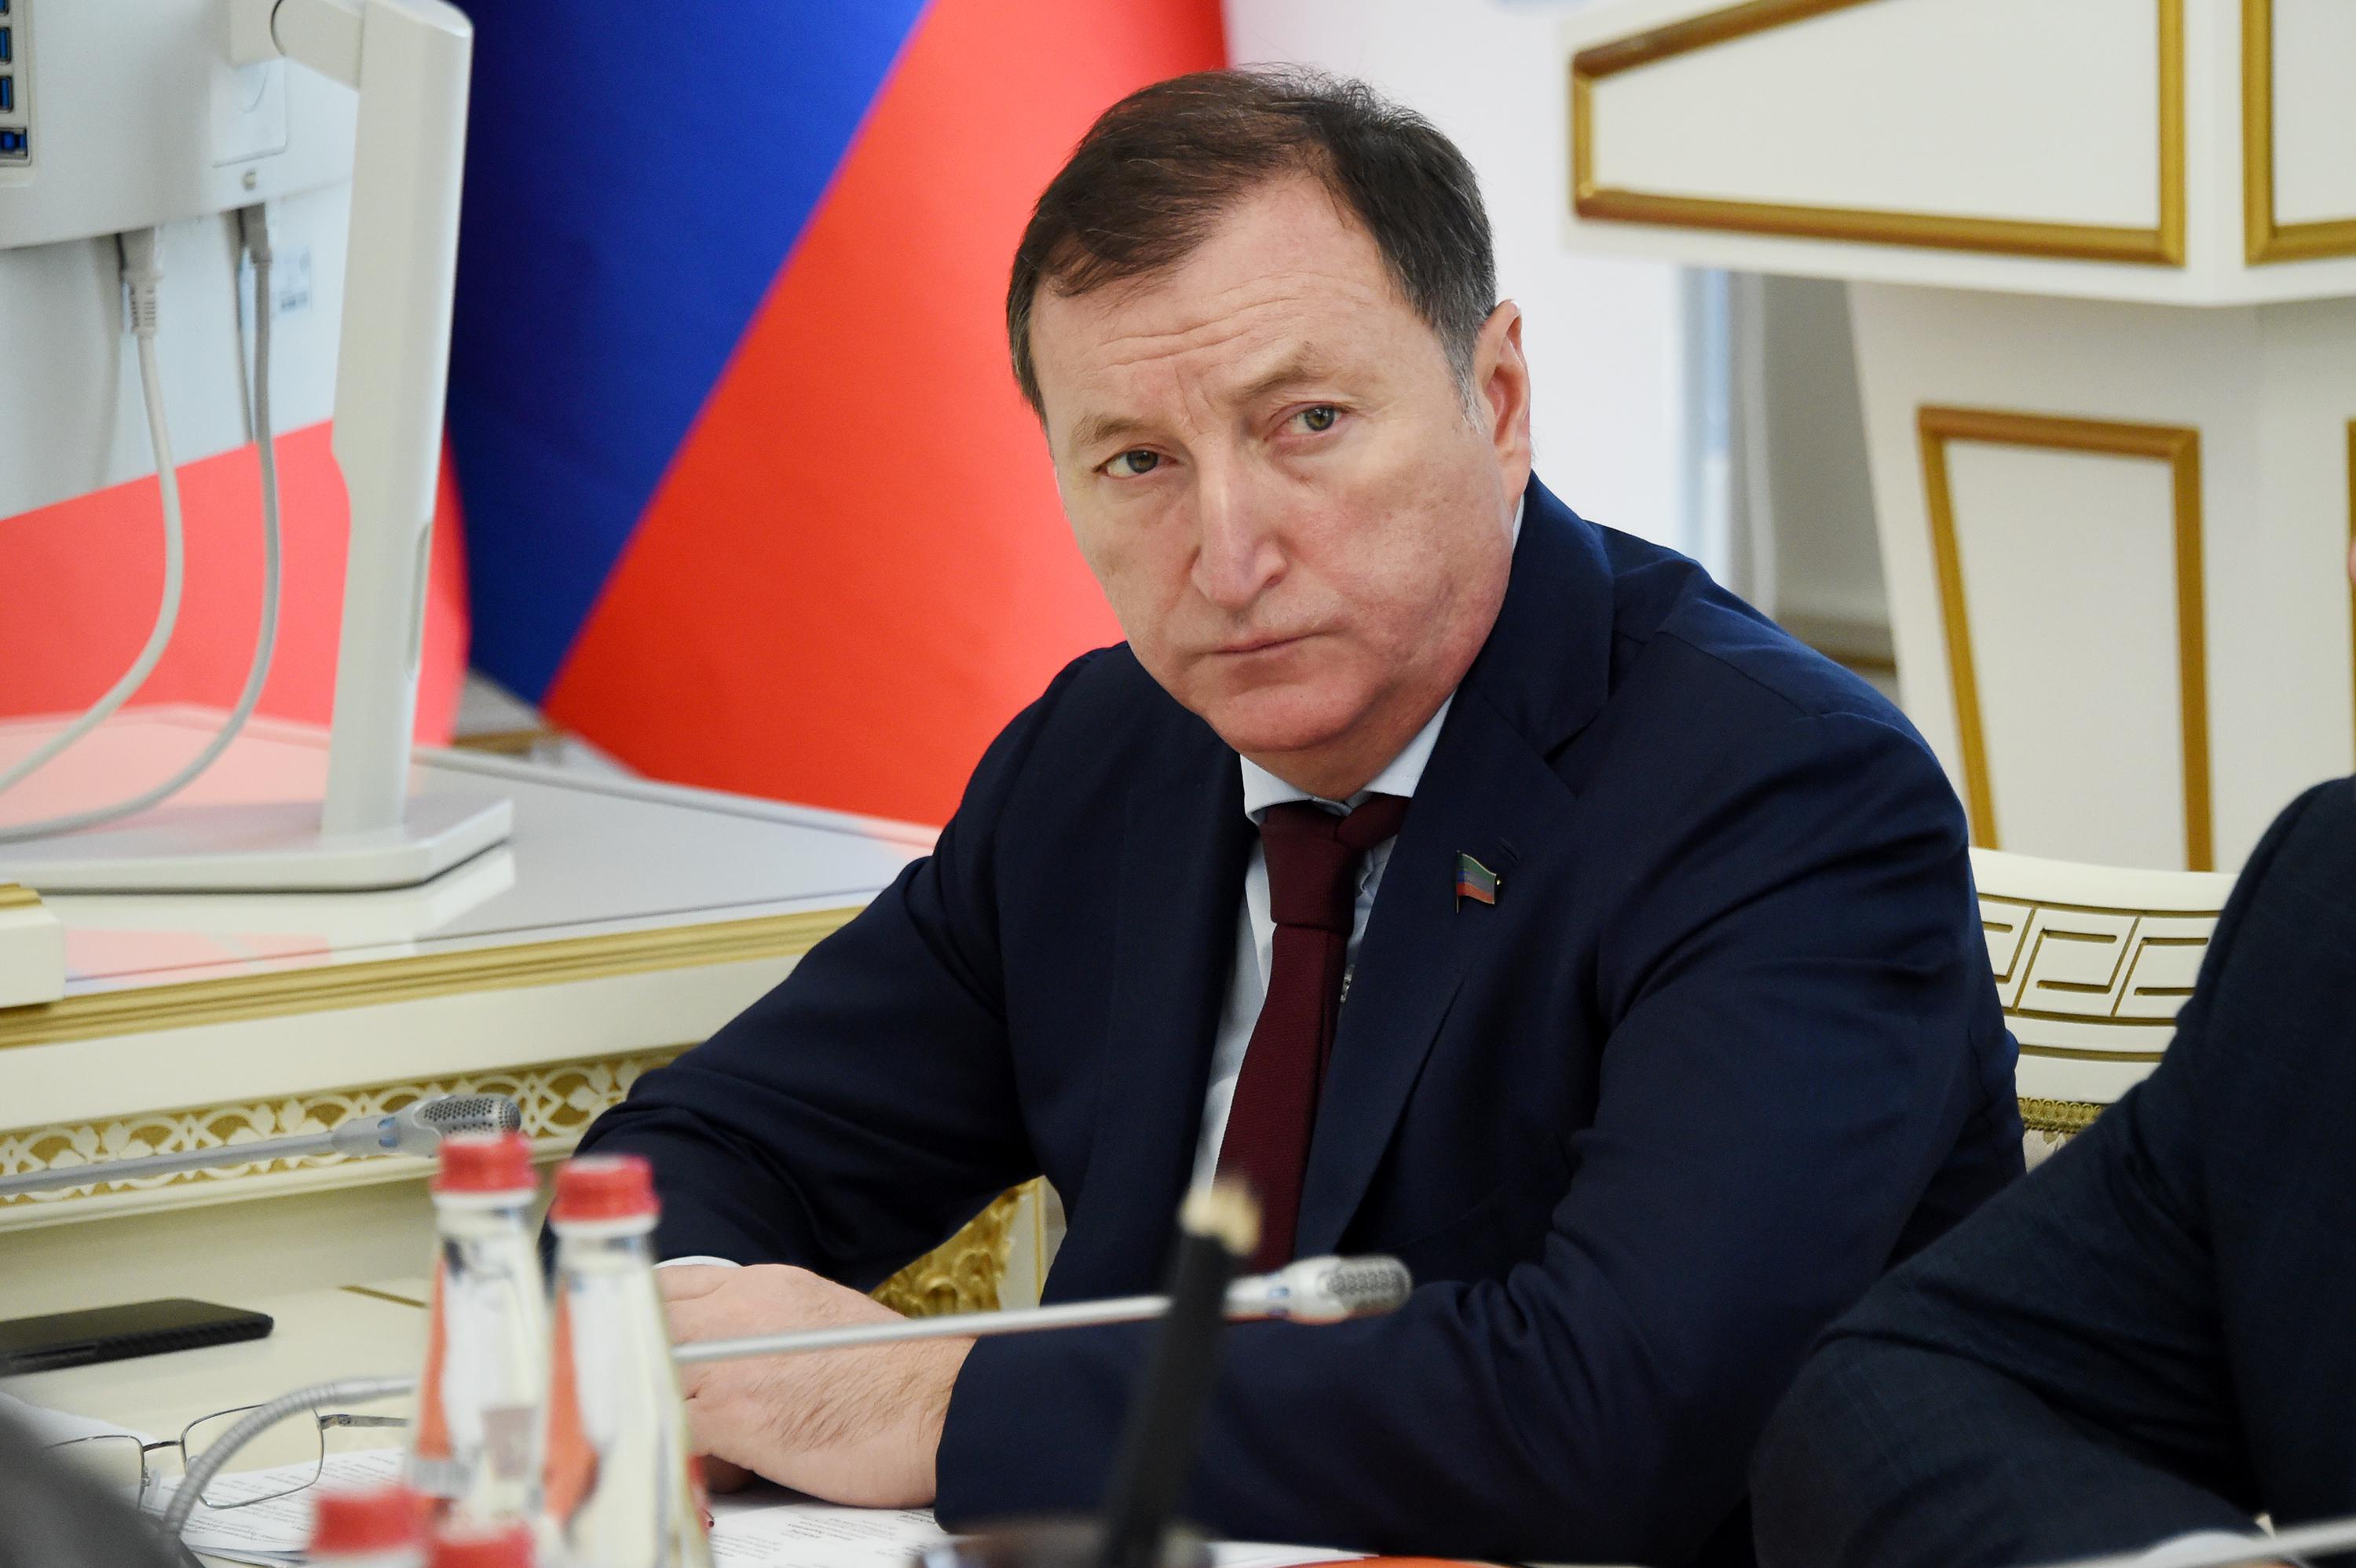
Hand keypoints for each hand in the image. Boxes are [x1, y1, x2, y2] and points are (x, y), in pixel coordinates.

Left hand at [660, 1264, 971, 1506]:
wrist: (941, 1405)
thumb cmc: (901, 1379)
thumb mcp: (825, 1321)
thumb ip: (769, 1327)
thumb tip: (739, 1360)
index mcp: (763, 1286)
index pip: (668, 1286)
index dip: (644, 1323)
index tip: (637, 1349)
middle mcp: (738, 1311)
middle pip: (642, 1325)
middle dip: (637, 1364)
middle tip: (648, 1399)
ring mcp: (728, 1360)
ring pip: (646, 1376)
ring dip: (659, 1411)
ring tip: (689, 1441)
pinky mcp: (731, 1413)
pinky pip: (667, 1428)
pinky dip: (677, 1453)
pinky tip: (713, 1468)